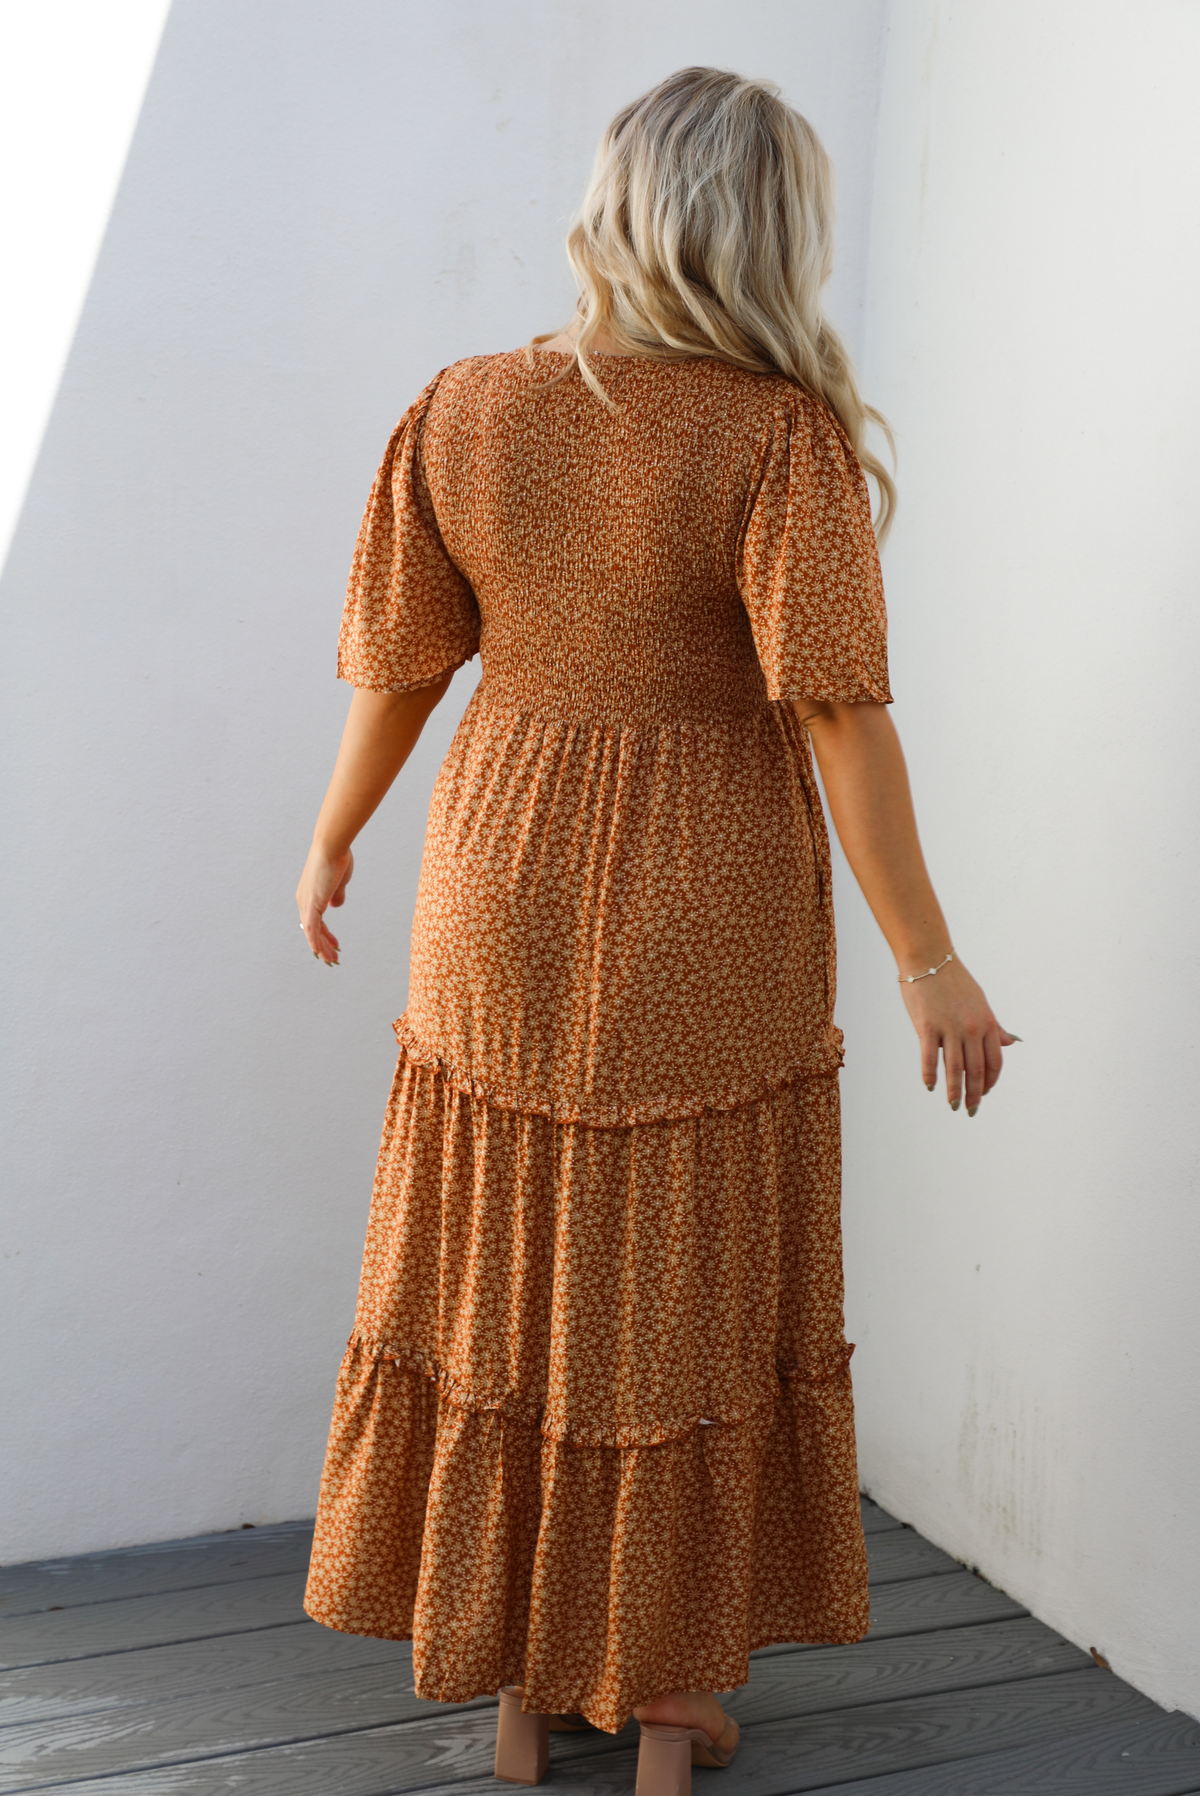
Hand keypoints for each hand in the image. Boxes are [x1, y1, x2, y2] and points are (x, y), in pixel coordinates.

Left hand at [296, 843, 352, 965]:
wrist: (332, 846)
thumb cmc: (336, 858)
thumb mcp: (339, 881)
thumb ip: (336, 894)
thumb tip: (336, 905)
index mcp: (309, 894)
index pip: (314, 920)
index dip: (324, 934)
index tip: (334, 944)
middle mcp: (304, 900)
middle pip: (311, 929)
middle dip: (322, 945)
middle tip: (332, 957)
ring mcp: (306, 903)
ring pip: (312, 933)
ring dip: (322, 948)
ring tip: (332, 960)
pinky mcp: (312, 905)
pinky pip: (312, 929)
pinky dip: (317, 942)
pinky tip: (322, 953)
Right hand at [898, 958, 1017, 1112]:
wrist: (929, 960)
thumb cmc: (954, 982)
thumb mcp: (981, 1003)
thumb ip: (994, 1027)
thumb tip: (1010, 1043)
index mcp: (987, 1023)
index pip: (994, 1062)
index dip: (990, 1082)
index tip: (984, 1094)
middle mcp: (972, 1029)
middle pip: (976, 1071)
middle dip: (975, 1095)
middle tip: (971, 1110)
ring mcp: (950, 1029)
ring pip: (955, 1070)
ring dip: (955, 1092)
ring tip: (954, 1106)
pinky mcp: (927, 1027)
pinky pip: (930, 1058)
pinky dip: (930, 1076)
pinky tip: (930, 1087)